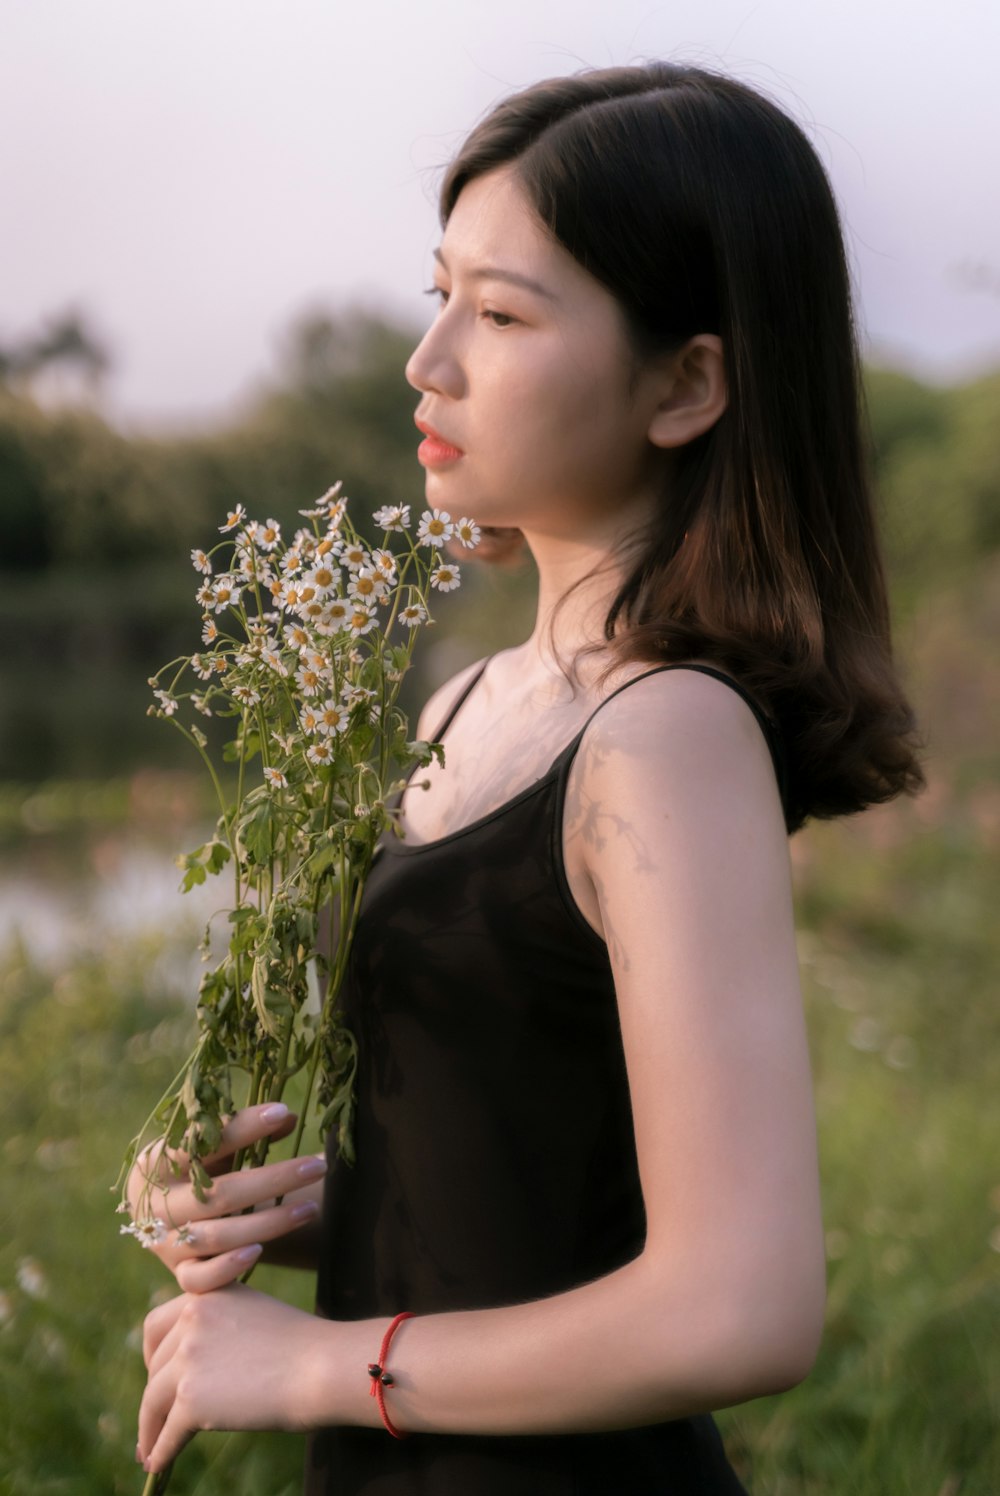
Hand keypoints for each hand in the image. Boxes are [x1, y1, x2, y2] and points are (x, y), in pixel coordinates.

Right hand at [124, 1103, 327, 1290]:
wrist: (158, 1218)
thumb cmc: (191, 1171)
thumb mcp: (207, 1148)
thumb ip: (241, 1132)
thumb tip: (286, 1118)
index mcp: (156, 1163)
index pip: (201, 1142)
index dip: (242, 1127)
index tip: (281, 1112)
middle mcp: (157, 1206)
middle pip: (220, 1194)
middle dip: (274, 1180)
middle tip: (316, 1167)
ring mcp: (165, 1244)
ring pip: (218, 1237)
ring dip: (269, 1223)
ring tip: (311, 1208)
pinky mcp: (177, 1275)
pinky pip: (198, 1280)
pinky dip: (227, 1268)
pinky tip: (259, 1252)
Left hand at [137, 1283, 333, 1472]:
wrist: (322, 1367)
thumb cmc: (301, 1345)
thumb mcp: (252, 1313)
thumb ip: (218, 1326)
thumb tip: (192, 1366)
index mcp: (204, 1294)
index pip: (156, 1325)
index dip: (152, 1355)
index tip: (156, 1376)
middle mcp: (190, 1319)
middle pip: (155, 1366)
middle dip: (154, 1393)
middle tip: (157, 1416)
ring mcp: (188, 1358)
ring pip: (154, 1401)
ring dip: (149, 1428)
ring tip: (149, 1448)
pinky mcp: (192, 1398)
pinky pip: (167, 1432)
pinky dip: (160, 1451)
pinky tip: (158, 1463)